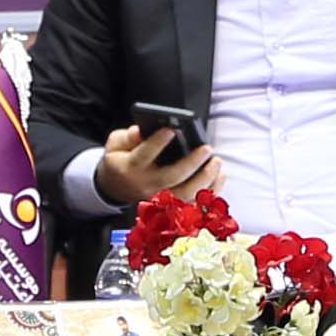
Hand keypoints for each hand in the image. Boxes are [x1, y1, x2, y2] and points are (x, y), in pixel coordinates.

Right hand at [95, 122, 220, 203]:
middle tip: (207, 148)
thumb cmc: (121, 160)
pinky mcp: (173, 206)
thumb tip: (139, 131)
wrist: (116, 188)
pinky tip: (220, 175)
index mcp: (131, 167)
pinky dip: (211, 190)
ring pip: (186, 194)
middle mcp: (147, 185)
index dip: (157, 143)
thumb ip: (126, 137)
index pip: (144, 155)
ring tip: (216, 162)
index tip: (170, 130)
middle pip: (171, 177)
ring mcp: (161, 199)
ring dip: (205, 179)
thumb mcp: (116, 145)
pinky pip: (195, 202)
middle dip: (191, 163)